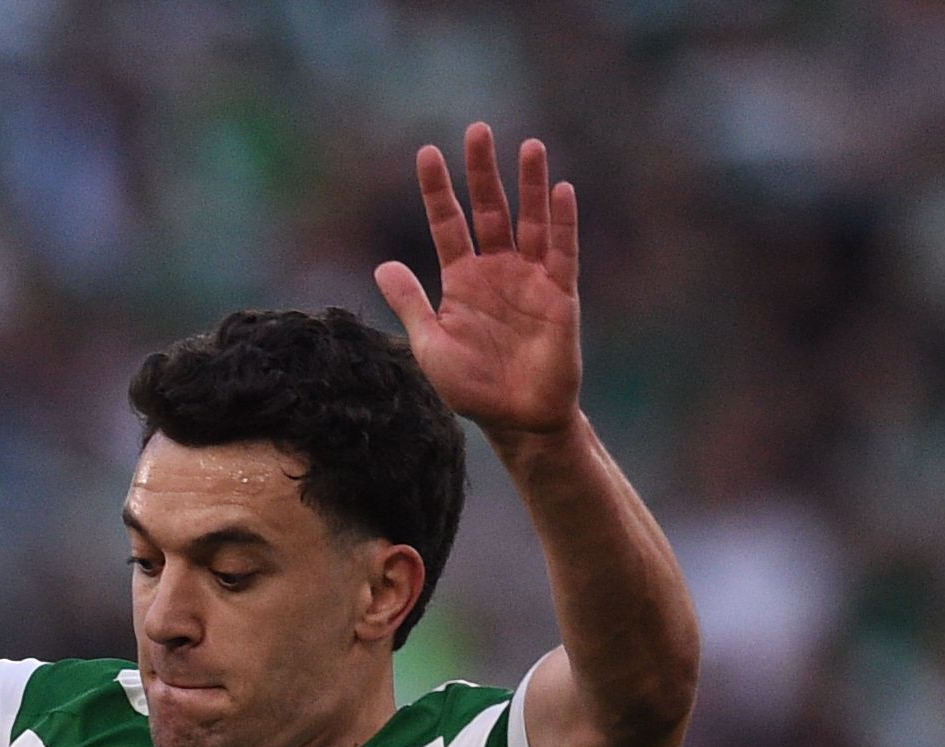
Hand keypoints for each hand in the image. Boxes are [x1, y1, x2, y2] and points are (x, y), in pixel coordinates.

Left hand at [375, 124, 581, 443]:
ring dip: (529, 185)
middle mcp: (497, 270)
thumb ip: (410, 303)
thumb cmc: (471, 386)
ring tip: (528, 146)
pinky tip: (560, 190)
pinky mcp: (559, 294)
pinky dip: (563, 222)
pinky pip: (562, 252)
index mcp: (462, 280)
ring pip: (531, 221)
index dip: (438, 191)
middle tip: (477, 130)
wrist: (515, 418)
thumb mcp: (430, 344)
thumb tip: (381, 266)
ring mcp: (531, 278)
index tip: (427, 153)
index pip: (448, 224)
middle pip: (489, 210)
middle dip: (483, 172)